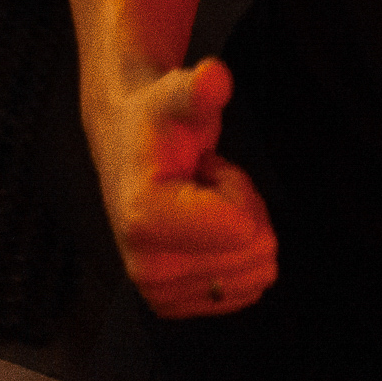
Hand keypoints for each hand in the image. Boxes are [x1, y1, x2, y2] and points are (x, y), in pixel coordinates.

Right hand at [92, 58, 277, 319]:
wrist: (128, 148)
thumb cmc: (160, 118)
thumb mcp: (180, 93)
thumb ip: (199, 88)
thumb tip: (212, 76)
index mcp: (146, 220)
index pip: (244, 228)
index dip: (238, 187)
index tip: (202, 168)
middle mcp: (147, 267)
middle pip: (252, 252)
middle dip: (243, 208)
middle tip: (205, 183)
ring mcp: (158, 292)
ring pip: (252, 272)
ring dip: (239, 230)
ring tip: (203, 201)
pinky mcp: (172, 304)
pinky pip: (243, 291)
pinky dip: (234, 256)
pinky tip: (204, 227)